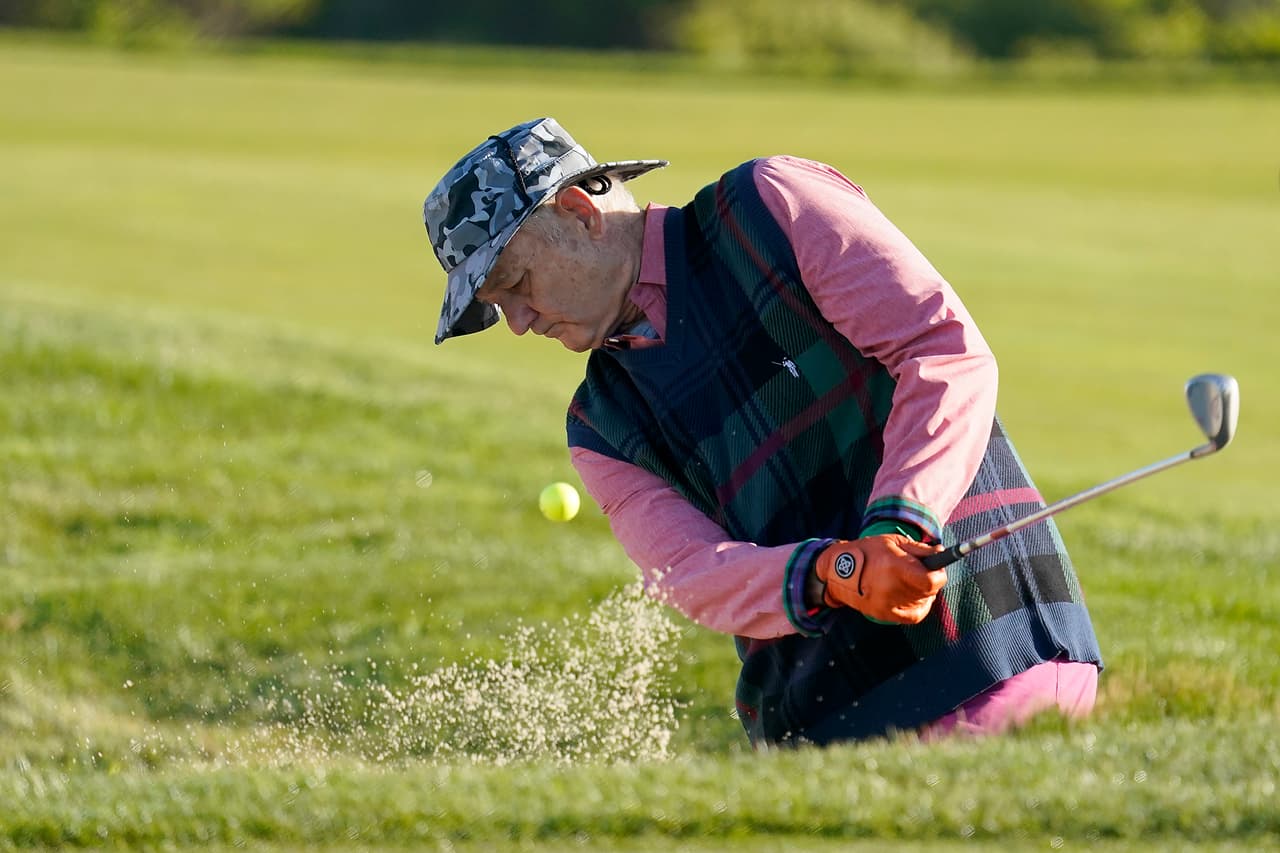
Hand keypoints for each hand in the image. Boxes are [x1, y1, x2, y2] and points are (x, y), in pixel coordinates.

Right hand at [814, 535, 947, 624]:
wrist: (838, 572)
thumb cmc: (866, 552)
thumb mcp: (892, 542)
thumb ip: (918, 549)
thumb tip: (940, 552)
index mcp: (894, 567)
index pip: (931, 581)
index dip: (939, 575)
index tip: (938, 568)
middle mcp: (892, 588)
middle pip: (928, 592)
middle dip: (931, 581)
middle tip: (924, 571)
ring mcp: (887, 604)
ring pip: (922, 603)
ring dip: (924, 593)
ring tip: (914, 581)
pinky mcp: (884, 614)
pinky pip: (914, 616)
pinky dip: (919, 606)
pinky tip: (915, 597)